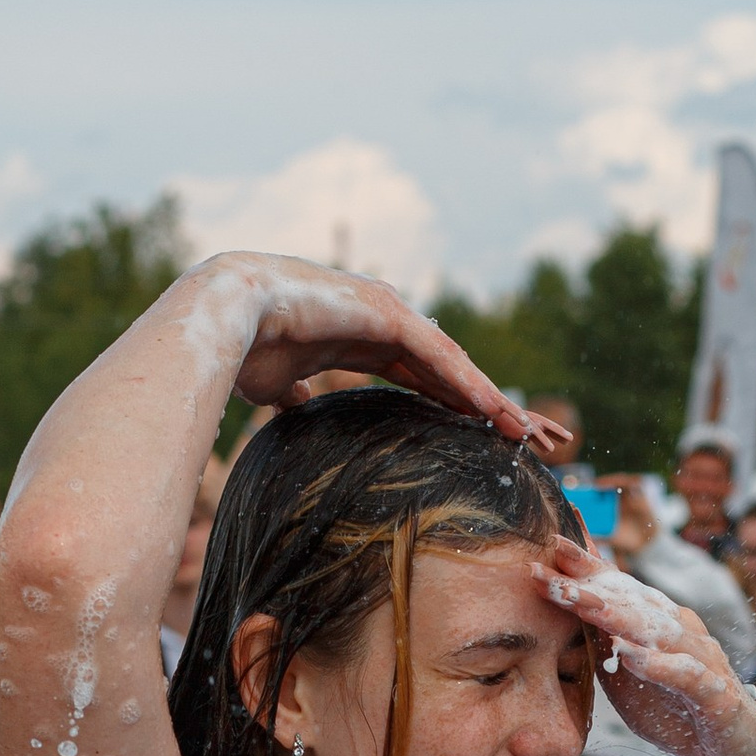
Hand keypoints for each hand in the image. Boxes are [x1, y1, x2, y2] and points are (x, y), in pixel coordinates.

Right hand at [204, 257, 559, 446]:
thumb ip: (299, 394)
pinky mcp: (387, 315)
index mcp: (366, 341)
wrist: (224, 315)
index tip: (486, 437)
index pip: (427, 378)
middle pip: (453, 372)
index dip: (457, 406)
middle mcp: (387, 324)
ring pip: (455, 366)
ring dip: (493, 401)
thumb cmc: (243, 348)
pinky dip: (470, 386)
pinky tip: (497, 413)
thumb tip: (300, 408)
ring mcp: (390, 315)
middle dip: (492, 407)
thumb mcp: (280, 384)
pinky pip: (439, 358)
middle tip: (531, 439)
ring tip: (527, 435)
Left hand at [534, 541, 755, 755]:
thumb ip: (601, 642)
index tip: (549, 541)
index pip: (617, 587)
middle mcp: (677, 630)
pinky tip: (631, 655)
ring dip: (613, 613)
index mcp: (655, 623)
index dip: (585, 564)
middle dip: (585, 580)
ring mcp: (698, 658)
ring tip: (575, 599)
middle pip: (628, 599)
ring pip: (654, 629)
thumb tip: (567, 606)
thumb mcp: (627, 674)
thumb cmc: (677, 705)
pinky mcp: (713, 693)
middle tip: (547, 557)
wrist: (737, 741)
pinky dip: (658, 664)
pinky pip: (685, 674)